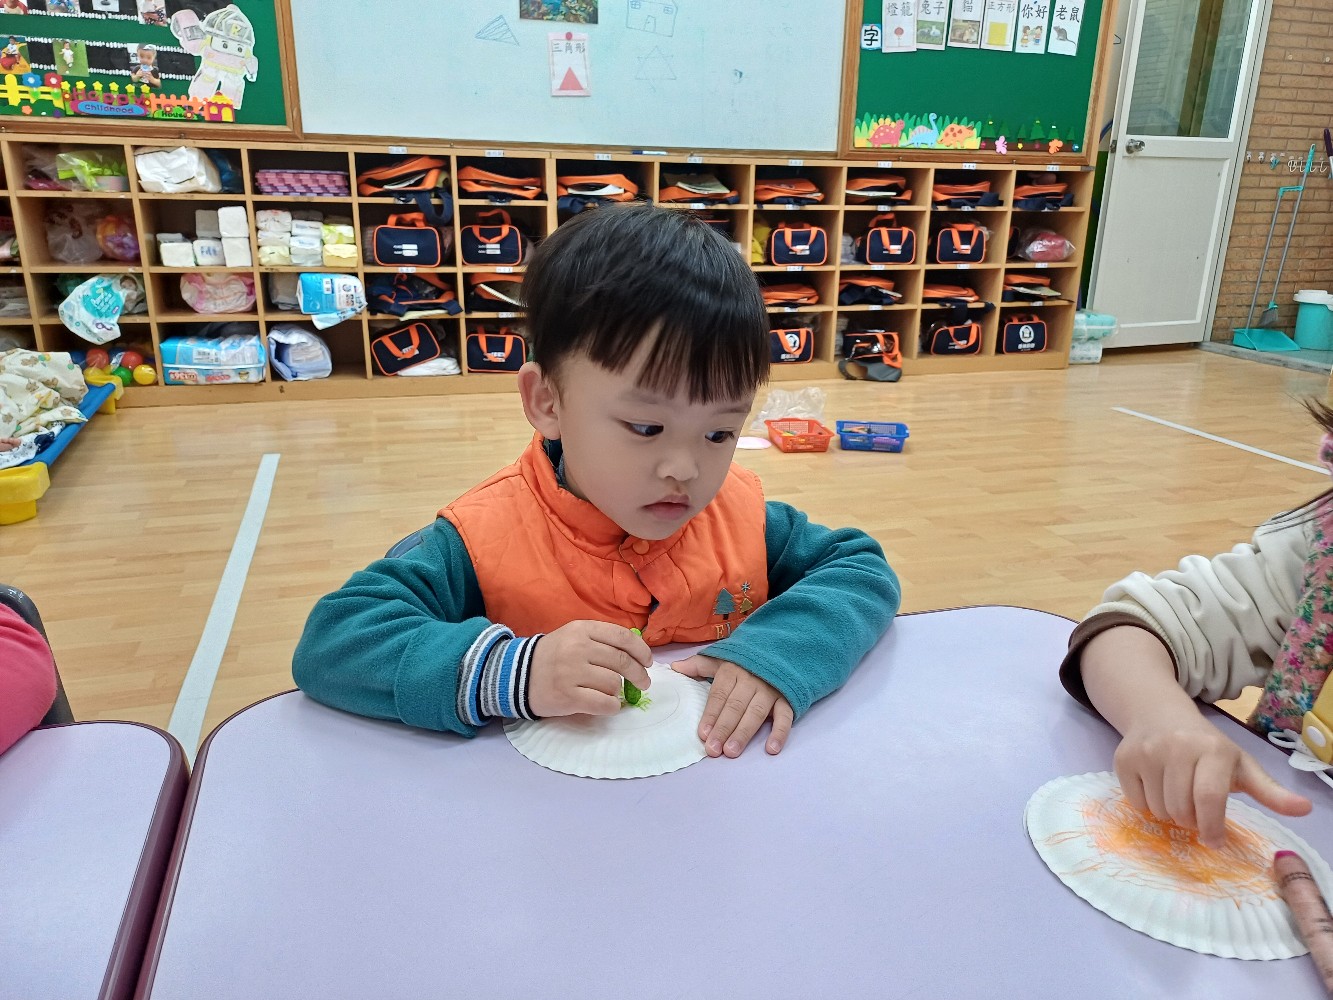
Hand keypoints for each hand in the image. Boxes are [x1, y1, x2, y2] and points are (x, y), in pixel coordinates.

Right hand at [528, 621, 651, 717]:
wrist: (518, 675)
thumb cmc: (553, 656)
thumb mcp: (574, 636)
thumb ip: (602, 640)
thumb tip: (637, 653)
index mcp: (582, 629)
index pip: (622, 637)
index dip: (641, 651)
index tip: (648, 662)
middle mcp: (577, 648)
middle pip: (622, 662)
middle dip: (639, 675)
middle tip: (644, 682)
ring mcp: (571, 673)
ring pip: (614, 683)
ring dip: (618, 691)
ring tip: (612, 692)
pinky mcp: (568, 696)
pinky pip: (604, 703)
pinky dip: (612, 706)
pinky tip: (609, 705)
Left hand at [670, 655, 792, 757]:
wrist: (781, 647)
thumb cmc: (745, 660)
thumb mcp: (722, 658)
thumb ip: (699, 665)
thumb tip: (675, 667)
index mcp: (732, 671)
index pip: (719, 695)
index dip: (711, 714)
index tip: (702, 733)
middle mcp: (751, 680)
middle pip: (735, 706)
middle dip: (723, 728)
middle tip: (713, 749)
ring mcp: (770, 689)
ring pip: (756, 713)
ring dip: (744, 733)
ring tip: (732, 751)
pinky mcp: (787, 698)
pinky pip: (785, 716)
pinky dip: (780, 732)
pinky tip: (771, 748)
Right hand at [1115, 717, 1311, 847]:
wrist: (1157, 713)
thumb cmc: (1205, 745)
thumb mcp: (1240, 764)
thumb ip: (1270, 791)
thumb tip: (1305, 810)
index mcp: (1212, 749)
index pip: (1209, 799)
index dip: (1212, 827)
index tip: (1215, 841)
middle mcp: (1176, 746)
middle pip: (1181, 810)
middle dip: (1190, 820)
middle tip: (1194, 809)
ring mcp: (1146, 751)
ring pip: (1158, 810)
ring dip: (1168, 813)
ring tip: (1175, 794)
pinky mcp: (1123, 759)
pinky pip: (1136, 802)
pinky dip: (1147, 804)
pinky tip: (1154, 785)